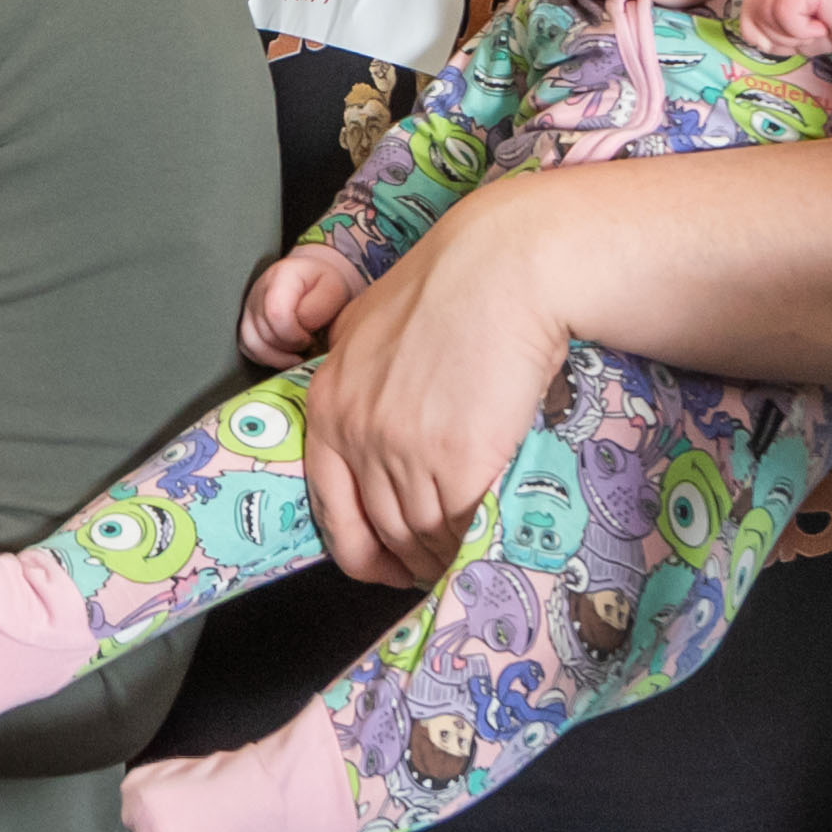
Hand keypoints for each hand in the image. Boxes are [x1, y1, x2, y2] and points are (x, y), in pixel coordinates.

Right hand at [236, 242, 359, 368]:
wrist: (318, 279)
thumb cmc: (326, 285)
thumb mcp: (335, 289)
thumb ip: (320, 307)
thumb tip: (302, 326)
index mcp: (281, 277)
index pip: (275, 314)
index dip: (294, 335)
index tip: (312, 338)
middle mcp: (259, 290)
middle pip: (265, 333)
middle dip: (291, 347)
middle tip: (310, 343)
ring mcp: (250, 307)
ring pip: (253, 344)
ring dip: (280, 357)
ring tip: (299, 353)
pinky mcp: (248, 322)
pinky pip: (250, 349)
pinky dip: (269, 358)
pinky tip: (288, 355)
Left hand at [291, 186, 575, 585]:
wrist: (503, 268)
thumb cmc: (450, 285)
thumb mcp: (369, 327)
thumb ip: (356, 379)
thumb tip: (365, 414)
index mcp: (328, 404)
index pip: (331, 505)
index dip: (359, 548)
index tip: (383, 564)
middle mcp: (357, 434)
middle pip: (380, 527)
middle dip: (408, 556)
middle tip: (436, 564)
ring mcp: (404, 452)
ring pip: (419, 533)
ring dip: (443, 553)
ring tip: (466, 553)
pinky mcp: (456, 461)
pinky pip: (459, 525)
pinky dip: (471, 542)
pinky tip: (486, 541)